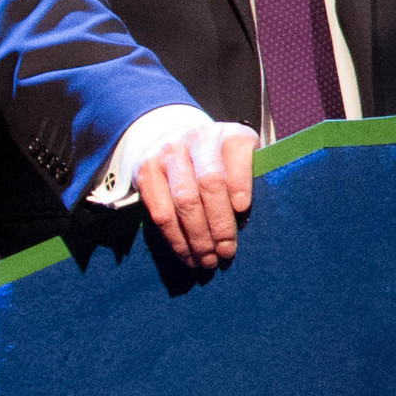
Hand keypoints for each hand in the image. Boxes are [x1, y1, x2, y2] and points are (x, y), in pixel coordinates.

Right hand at [135, 117, 259, 270]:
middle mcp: (198, 139)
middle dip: (220, 222)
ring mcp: (169, 153)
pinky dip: (175, 238)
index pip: (236, 154)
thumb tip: (246, 222)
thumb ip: (249, 181)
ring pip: (183, 200)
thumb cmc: (221, 159)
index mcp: (230, 135)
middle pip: (209, 183)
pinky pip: (160, 211)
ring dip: (197, 237)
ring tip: (208, 260)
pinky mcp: (146, 171)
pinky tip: (187, 254)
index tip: (243, 209)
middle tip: (226, 251)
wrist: (175, 137)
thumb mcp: (241, 159)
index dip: (240, 182)